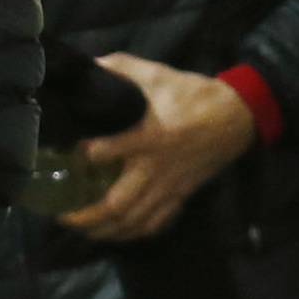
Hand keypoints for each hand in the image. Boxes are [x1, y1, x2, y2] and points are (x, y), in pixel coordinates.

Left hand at [61, 53, 257, 242]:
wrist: (235, 116)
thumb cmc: (193, 95)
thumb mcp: (157, 74)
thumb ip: (122, 68)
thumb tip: (91, 64)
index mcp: (147, 137)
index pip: (107, 153)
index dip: (83, 157)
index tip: (67, 155)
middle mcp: (155, 168)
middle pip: (118, 204)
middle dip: (88, 216)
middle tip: (63, 216)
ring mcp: (169, 187)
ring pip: (134, 221)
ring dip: (105, 231)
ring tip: (83, 230)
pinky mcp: (181, 196)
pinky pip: (156, 223)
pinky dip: (134, 233)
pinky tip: (118, 233)